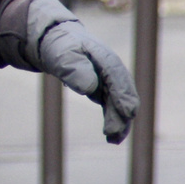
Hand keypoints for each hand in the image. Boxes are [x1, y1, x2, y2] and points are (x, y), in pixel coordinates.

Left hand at [36, 22, 138, 143]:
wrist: (56, 43)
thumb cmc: (60, 48)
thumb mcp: (63, 56)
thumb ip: (75, 69)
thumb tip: (90, 87)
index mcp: (104, 57)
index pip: (117, 77)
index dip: (123, 95)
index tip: (128, 113)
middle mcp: (111, 70)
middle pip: (122, 93)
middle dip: (121, 114)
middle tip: (113, 134)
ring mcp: (109, 80)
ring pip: (119, 103)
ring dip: (119, 122)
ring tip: (113, 140)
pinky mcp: (104, 89)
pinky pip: (112, 107)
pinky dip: (113, 120)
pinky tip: (111, 137)